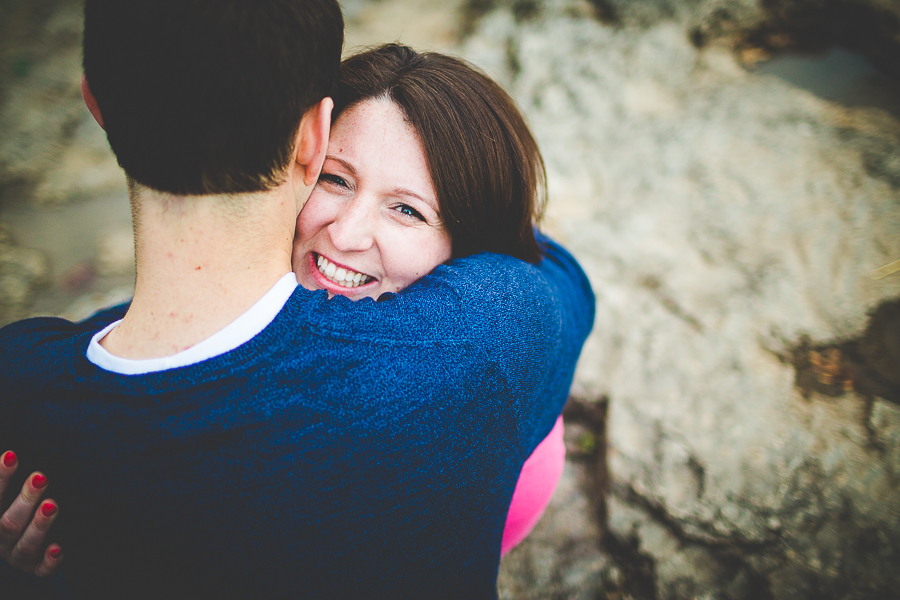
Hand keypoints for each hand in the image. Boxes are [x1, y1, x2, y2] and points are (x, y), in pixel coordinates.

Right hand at [0, 451, 62, 576]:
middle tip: (40, 478)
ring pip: (26, 545)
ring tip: (51, 505)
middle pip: (8, 523)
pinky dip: (50, 561)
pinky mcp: (37, 570)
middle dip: (25, 499)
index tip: (12, 455)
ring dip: (39, 525)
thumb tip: (12, 454)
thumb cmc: (19, 513)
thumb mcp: (11, 497)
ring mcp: (18, 557)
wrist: (25, 546)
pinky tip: (58, 548)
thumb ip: (9, 484)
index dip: (0, 477)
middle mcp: (1, 540)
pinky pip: (42, 570)